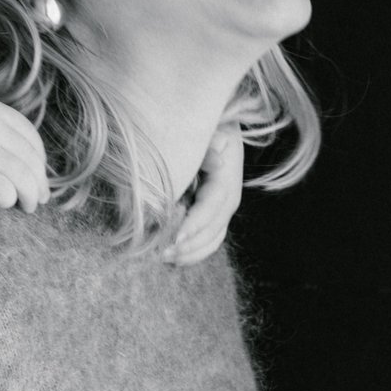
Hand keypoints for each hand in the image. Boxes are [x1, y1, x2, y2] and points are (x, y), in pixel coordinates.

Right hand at [0, 83, 47, 211]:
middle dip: (39, 181)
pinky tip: (4, 204)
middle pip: (30, 157)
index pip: (30, 134)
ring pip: (22, 175)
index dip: (39, 158)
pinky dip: (8, 198)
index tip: (38, 173)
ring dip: (29, 195)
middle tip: (40, 198)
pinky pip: (1, 188)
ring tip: (27, 208)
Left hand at [166, 125, 242, 264]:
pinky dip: (195, 253)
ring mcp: (223, 210)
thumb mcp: (208, 132)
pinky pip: (210, 241)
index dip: (195, 224)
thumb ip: (208, 146)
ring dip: (190, 254)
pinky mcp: (215, 217)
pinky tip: (176, 260)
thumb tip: (217, 161)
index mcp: (226, 179)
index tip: (177, 237)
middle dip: (189, 245)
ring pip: (212, 240)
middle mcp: (228, 199)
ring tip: (164, 259)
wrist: (216, 130)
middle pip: (213, 230)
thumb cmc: (205, 130)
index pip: (212, 207)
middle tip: (162, 253)